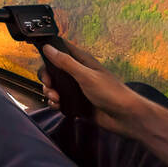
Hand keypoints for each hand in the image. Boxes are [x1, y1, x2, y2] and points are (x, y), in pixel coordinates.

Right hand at [44, 39, 167, 166]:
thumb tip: (48, 47)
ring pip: (54, 86)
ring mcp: (77, 89)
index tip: (41, 58)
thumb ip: (66, 62)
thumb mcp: (87, 76)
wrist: (126, 118)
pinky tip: (59, 106)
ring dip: (50, 92)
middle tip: (50, 86)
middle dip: (47, 78)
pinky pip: (59, 101)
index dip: (49, 50)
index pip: (61, 49)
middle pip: (53, 70)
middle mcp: (78, 73)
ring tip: (56, 99)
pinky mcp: (76, 103)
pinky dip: (55, 103)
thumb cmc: (112, 93)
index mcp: (82, 61)